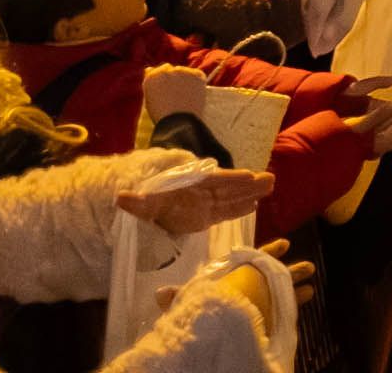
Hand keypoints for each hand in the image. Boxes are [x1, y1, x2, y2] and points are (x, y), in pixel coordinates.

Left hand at [113, 160, 267, 236]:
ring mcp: (206, 205)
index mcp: (190, 187)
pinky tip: (254, 206)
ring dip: (249, 193)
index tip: (248, 175)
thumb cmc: (149, 203)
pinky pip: (226, 211)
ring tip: (270, 185)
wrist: (147, 211)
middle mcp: (202, 194)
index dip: (230, 179)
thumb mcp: (143, 203)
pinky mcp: (206, 217)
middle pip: (229, 187)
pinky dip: (239, 209)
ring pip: (231, 198)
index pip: (214, 181)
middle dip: (248, 184)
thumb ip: (137, 202)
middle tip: (270, 179)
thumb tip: (121, 198)